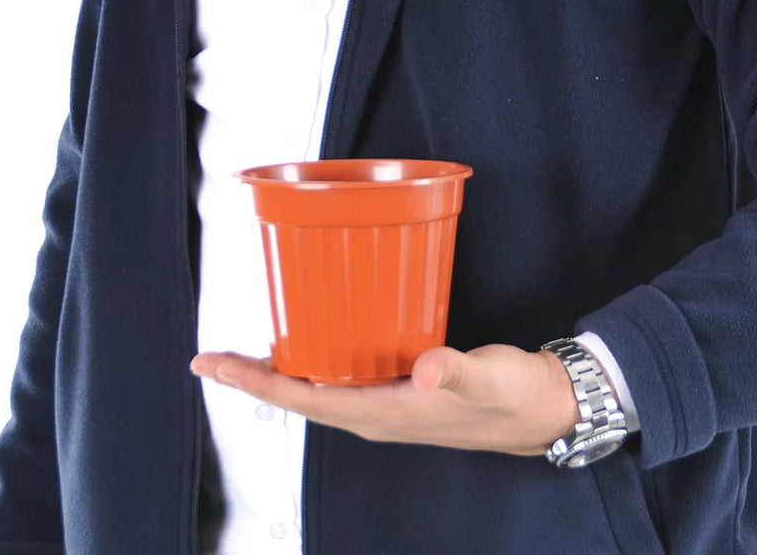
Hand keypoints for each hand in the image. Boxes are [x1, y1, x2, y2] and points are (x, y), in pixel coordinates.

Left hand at [191, 344, 578, 455]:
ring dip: (281, 373)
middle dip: (254, 379)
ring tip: (252, 350)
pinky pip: (344, 378)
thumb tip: (423, 373)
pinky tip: (318, 341)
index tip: (212, 365)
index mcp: (384, 414)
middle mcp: (376, 414)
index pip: (304, 401)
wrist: (543, 408)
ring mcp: (387, 405)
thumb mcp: (487, 381)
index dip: (254, 383)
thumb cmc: (515, 396)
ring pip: (319, 389)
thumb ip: (454, 374)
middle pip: (300, 398)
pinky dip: (318, 361)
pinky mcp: (401, 391)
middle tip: (216, 356)